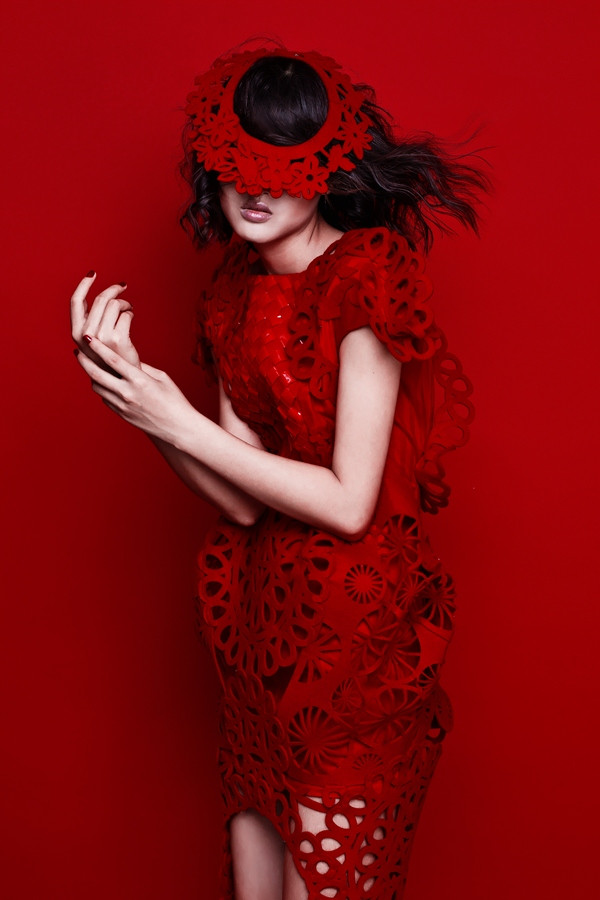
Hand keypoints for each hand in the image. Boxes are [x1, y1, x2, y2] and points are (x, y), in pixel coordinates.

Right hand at [71, 271, 139, 366]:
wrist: (121, 377)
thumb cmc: (108, 354)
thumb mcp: (93, 338)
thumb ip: (91, 319)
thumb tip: (101, 296)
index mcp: (76, 332)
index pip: (76, 301)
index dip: (84, 284)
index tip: (93, 273)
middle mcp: (86, 335)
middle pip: (100, 300)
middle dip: (113, 290)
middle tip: (122, 286)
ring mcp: (102, 337)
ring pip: (114, 305)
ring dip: (124, 302)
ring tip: (128, 308)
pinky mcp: (118, 340)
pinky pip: (126, 314)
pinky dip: (130, 312)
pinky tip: (131, 317)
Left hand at [75, 334, 195, 443]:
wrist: (177, 427)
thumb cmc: (174, 400)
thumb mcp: (161, 378)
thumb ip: (142, 368)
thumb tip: (127, 361)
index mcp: (139, 380)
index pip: (113, 360)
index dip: (98, 348)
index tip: (88, 338)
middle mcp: (127, 393)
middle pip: (97, 374)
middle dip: (84, 361)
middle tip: (78, 351)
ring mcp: (122, 405)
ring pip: (97, 387)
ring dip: (91, 375)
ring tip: (90, 366)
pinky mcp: (121, 414)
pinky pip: (105, 398)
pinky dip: (102, 388)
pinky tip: (104, 382)